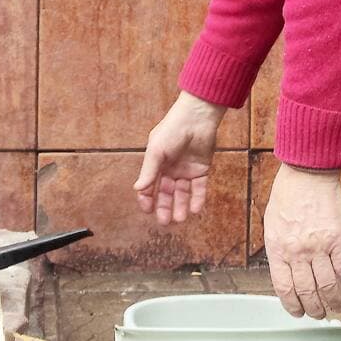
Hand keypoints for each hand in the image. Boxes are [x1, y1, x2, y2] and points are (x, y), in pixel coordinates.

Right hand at [134, 91, 225, 225]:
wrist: (197, 118)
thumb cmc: (172, 130)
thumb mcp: (156, 151)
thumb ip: (149, 171)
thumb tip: (137, 189)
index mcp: (157, 163)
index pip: (150, 185)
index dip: (147, 198)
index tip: (147, 210)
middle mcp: (171, 169)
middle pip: (167, 193)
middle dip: (165, 207)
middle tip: (165, 222)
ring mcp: (187, 170)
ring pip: (183, 193)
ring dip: (181, 206)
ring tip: (180, 219)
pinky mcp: (202, 169)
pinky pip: (200, 188)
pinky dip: (198, 199)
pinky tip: (196, 210)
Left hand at [263, 164, 340, 319]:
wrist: (307, 174)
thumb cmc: (287, 197)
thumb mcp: (272, 226)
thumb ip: (279, 252)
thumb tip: (287, 276)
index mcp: (278, 249)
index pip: (284, 288)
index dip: (292, 306)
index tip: (298, 313)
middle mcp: (298, 251)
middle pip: (307, 292)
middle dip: (314, 310)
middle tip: (318, 314)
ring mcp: (319, 246)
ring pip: (328, 286)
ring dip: (333, 302)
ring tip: (335, 308)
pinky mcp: (338, 239)